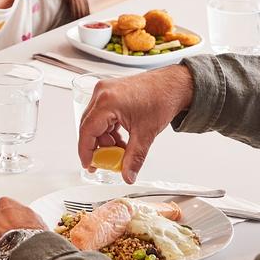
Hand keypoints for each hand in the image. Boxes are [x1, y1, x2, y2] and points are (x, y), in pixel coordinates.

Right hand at [77, 65, 193, 182]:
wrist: (173, 85)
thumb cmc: (162, 98)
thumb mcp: (146, 133)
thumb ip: (134, 158)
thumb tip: (127, 175)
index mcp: (107, 101)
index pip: (87, 130)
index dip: (85, 151)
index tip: (88, 164)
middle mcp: (102, 94)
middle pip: (89, 127)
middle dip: (97, 147)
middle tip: (104, 162)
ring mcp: (105, 92)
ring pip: (95, 122)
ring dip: (105, 139)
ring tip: (120, 150)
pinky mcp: (110, 93)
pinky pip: (101, 115)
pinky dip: (108, 130)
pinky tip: (120, 139)